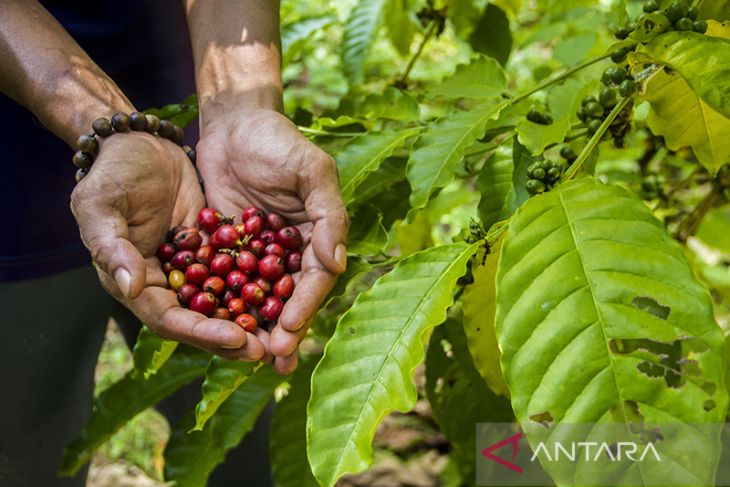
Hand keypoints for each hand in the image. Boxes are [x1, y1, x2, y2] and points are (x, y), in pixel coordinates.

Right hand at [71, 132, 264, 360]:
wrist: (138, 142)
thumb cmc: (112, 173)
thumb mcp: (101, 206)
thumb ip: (113, 248)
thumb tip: (132, 287)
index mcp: (133, 282)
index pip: (169, 318)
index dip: (202, 331)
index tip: (237, 337)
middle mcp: (164, 283)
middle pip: (201, 320)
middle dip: (234, 338)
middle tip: (269, 351)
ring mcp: (191, 267)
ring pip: (223, 301)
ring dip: (251, 319)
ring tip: (283, 333)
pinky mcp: (212, 248)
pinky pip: (237, 271)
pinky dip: (258, 284)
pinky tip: (287, 292)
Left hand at [197, 108, 348, 373]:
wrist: (233, 123)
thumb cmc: (278, 141)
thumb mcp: (311, 170)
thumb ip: (328, 214)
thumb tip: (337, 265)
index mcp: (317, 236)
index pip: (315, 278)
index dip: (304, 306)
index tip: (289, 330)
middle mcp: (290, 251)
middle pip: (289, 297)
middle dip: (282, 328)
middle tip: (271, 358)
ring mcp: (258, 254)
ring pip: (259, 297)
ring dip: (255, 327)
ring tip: (248, 356)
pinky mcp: (227, 251)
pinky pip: (226, 282)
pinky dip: (223, 305)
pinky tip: (213, 328)